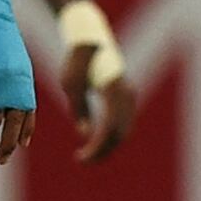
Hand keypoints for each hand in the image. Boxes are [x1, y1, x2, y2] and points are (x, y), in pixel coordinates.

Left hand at [60, 49, 138, 163]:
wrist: (89, 40)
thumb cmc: (75, 61)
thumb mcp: (71, 84)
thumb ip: (79, 109)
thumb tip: (84, 134)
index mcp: (113, 90)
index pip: (109, 129)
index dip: (96, 148)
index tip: (80, 158)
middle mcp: (126, 93)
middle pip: (120, 134)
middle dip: (102, 151)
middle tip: (82, 160)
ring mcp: (130, 95)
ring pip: (124, 130)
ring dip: (108, 146)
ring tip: (87, 155)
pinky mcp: (128, 96)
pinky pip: (124, 122)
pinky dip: (112, 136)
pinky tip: (96, 142)